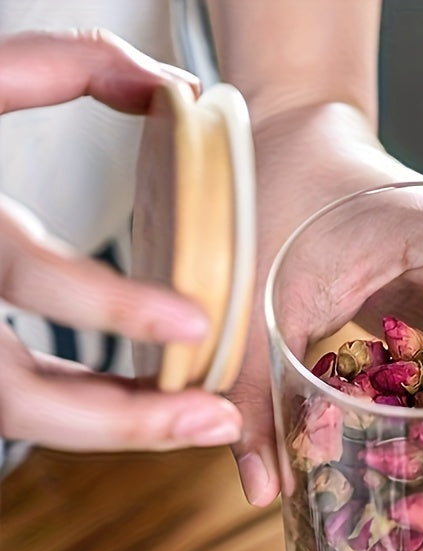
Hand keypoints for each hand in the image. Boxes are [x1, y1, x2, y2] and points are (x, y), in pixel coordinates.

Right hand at [0, 30, 241, 452]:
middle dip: (125, 422)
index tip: (196, 323)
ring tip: (200, 423)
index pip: (28, 275)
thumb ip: (66, 64)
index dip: (112, 307)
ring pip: (20, 416)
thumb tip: (174, 86)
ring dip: (116, 428)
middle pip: (17, 397)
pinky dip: (86, 407)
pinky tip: (147, 403)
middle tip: (217, 422)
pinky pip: (20, 399)